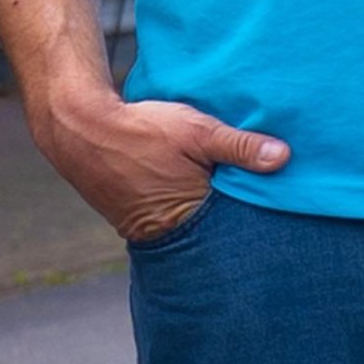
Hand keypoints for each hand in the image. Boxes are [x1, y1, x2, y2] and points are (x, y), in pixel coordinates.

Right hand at [35, 85, 288, 241]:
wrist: (80, 130)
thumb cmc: (139, 131)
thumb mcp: (196, 131)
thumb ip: (239, 146)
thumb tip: (284, 158)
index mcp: (193, 218)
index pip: (241, 230)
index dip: (259, 215)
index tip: (281, 204)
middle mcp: (174, 233)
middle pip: (220, 230)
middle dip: (238, 216)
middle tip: (263, 202)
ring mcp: (154, 228)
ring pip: (197, 223)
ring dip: (212, 209)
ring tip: (227, 191)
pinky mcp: (140, 218)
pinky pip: (176, 216)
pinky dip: (189, 203)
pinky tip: (196, 186)